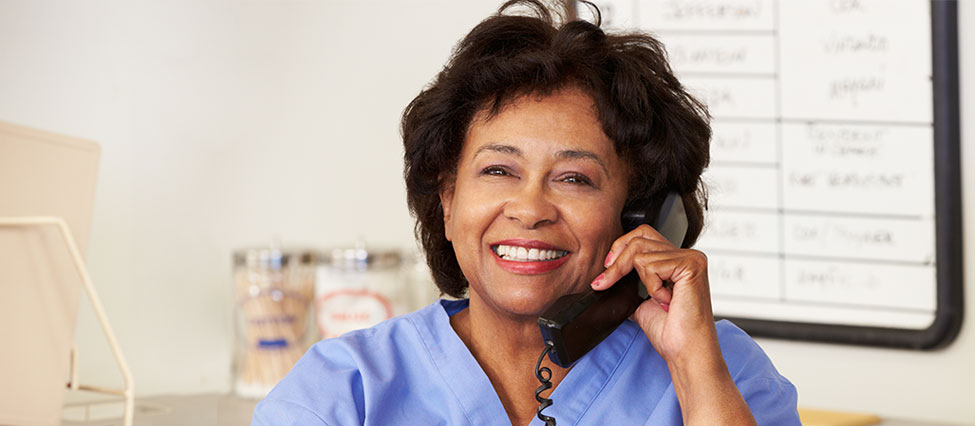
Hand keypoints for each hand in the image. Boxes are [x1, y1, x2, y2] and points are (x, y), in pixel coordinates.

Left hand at [590, 224, 717, 361]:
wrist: (685, 351)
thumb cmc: (671, 333)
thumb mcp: (642, 303)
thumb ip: (632, 284)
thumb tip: (607, 276)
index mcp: (678, 260)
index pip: (642, 234)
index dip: (620, 249)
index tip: (606, 272)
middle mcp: (688, 255)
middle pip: (639, 237)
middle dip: (617, 261)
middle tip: (606, 282)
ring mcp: (691, 258)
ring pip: (640, 252)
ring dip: (640, 281)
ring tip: (658, 300)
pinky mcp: (690, 265)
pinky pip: (651, 265)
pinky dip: (652, 286)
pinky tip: (667, 301)